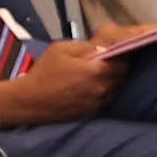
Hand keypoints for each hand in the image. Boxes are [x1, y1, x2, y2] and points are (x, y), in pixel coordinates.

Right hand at [0, 42, 117, 125]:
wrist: (30, 101)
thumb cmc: (44, 72)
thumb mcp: (62, 49)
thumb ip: (87, 46)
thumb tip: (105, 47)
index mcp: (97, 71)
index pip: (124, 59)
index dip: (127, 50)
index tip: (127, 44)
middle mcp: (103, 88)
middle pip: (124, 73)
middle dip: (122, 63)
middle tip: (116, 54)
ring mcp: (99, 102)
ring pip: (118, 86)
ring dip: (116, 76)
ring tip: (106, 67)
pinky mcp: (94, 111)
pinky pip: (108, 97)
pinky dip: (108, 88)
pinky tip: (99, 82)